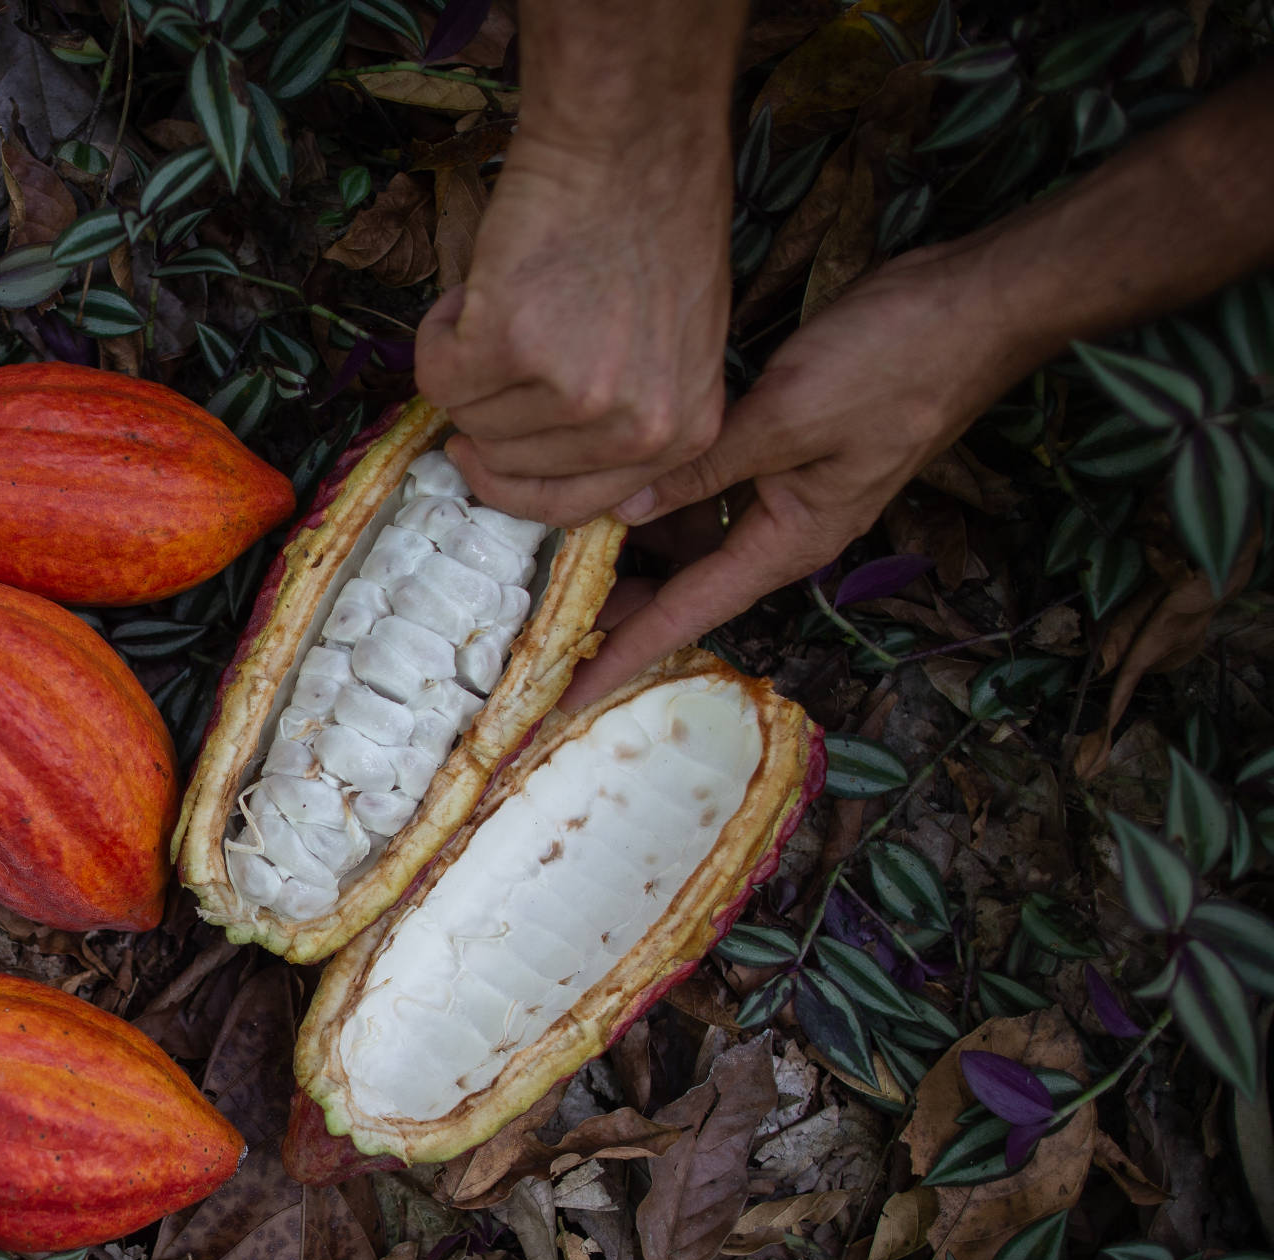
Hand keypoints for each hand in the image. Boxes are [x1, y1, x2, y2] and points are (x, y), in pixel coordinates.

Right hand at [414, 131, 734, 527]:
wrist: (634, 141)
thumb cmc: (657, 223)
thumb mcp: (677, 346)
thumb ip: (629, 417)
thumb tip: (539, 462)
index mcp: (682, 434)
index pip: (573, 504)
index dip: (511, 483)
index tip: (478, 456)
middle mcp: (635, 427)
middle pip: (508, 461)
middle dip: (484, 408)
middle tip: (490, 347)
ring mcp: (575, 393)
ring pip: (468, 417)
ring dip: (464, 359)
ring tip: (502, 296)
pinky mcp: (513, 348)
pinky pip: (437, 371)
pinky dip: (441, 328)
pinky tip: (479, 286)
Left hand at [562, 243, 1032, 707]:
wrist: (981, 301)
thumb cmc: (900, 360)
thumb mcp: (788, 417)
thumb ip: (702, 467)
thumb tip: (619, 509)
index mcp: (792, 538)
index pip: (689, 613)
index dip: (623, 654)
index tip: (565, 698)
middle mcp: (787, 525)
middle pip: (684, 580)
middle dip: (616, 599)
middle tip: (537, 613)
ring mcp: (790, 485)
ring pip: (692, 530)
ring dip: (633, 538)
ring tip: (553, 542)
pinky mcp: (788, 442)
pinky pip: (709, 485)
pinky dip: (663, 487)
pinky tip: (615, 473)